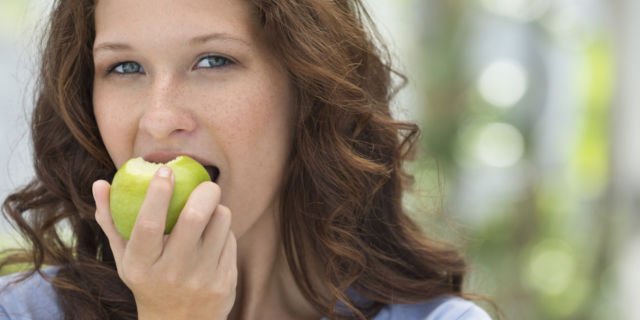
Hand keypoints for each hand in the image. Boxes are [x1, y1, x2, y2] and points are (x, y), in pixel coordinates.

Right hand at [93, 166, 236, 319]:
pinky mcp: (225, 282)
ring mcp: (201, 279)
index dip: (157, 194)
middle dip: (203, 191)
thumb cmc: (149, 278)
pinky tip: (213, 236)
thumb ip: (111, 220)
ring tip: (208, 211)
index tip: (164, 170)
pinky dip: (223, 230)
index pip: (149, 224)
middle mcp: (171, 273)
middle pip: (194, 217)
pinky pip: (230, 239)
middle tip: (204, 183)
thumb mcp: (126, 257)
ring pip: (220, 222)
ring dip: (217, 208)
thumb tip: (100, 183)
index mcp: (141, 265)